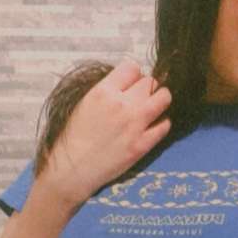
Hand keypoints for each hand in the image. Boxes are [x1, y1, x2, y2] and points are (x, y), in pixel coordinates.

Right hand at [39, 58, 171, 208]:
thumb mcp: (85, 103)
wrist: (72, 169)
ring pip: (164, 98)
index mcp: (103, 92)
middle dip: (146, 88)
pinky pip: (165, 125)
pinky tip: (153, 127)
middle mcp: (121, 104)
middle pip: (150, 81)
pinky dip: (162, 123)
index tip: (130, 85)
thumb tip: (126, 85)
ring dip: (161, 100)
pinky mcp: (142, 145)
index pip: (132, 67)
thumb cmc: (74, 137)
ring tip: (153, 108)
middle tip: (141, 99)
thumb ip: (107, 91)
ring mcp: (135, 125)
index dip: (133, 75)